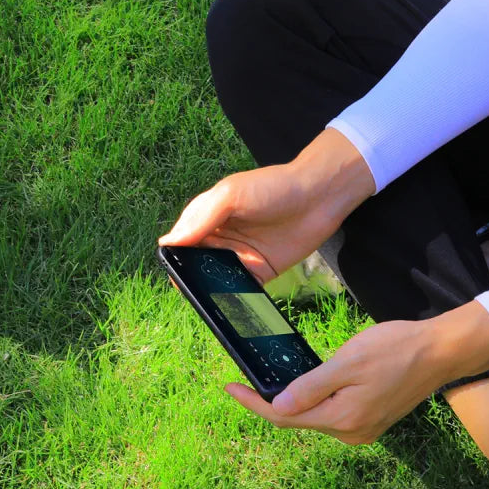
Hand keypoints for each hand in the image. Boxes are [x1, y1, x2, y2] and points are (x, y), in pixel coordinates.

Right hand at [158, 129, 374, 283]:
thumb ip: (201, 218)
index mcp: (207, 216)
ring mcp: (239, 254)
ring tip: (203, 296)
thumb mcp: (230, 194)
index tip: (170, 265)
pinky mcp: (259, 270)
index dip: (175, 252)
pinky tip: (226, 302)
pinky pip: (240, 288)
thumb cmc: (273, 187)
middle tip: (186, 284)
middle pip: (195, 260)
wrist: (319, 196)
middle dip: (189, 272)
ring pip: (214, 276)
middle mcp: (220, 237)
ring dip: (208, 286)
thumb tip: (169, 242)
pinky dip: (232, 295)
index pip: (181, 239)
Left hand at [225, 301, 488, 443]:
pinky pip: (330, 414)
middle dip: (268, 403)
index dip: (253, 403)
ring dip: (290, 403)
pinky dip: (311, 402)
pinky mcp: (369, 420)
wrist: (438, 352)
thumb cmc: (394, 350)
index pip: (284, 417)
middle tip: (242, 382)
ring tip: (266, 382)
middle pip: (296, 420)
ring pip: (313, 417)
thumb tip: (277, 406)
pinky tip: (300, 387)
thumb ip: (310, 387)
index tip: (229, 388)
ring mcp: (362, 429)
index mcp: (342, 418)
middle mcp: (351, 431)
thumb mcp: (346, 363)